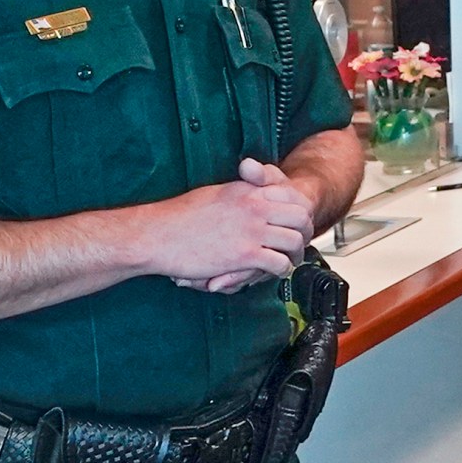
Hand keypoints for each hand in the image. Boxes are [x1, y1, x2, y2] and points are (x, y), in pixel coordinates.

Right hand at [148, 159, 313, 288]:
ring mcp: (251, 230)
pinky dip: (281, 270)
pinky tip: (276, 271)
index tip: (294, 222)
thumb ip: (237, 193)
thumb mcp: (214, 194)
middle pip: (300, 216)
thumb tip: (248, 193)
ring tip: (290, 260)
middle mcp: (253, 207)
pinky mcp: (245, 254)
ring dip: (296, 253)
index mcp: (246, 191)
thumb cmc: (178, 217)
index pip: (288, 194)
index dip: (296, 210)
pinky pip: (279, 263)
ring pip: (295, 240)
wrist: (157, 234)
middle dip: (304, 231)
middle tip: (299, 243)